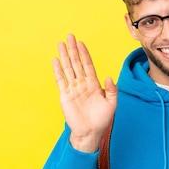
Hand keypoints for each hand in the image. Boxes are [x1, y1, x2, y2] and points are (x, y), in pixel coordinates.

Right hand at [53, 34, 117, 151]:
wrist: (90, 132)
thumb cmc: (102, 119)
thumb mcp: (112, 104)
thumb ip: (112, 90)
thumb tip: (109, 77)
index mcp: (94, 84)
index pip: (88, 65)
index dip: (84, 54)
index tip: (81, 43)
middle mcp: (82, 84)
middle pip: (77, 63)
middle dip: (73, 50)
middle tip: (70, 36)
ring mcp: (73, 89)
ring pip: (68, 69)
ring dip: (64, 57)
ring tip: (61, 44)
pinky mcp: (65, 96)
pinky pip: (61, 81)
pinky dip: (58, 71)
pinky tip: (56, 61)